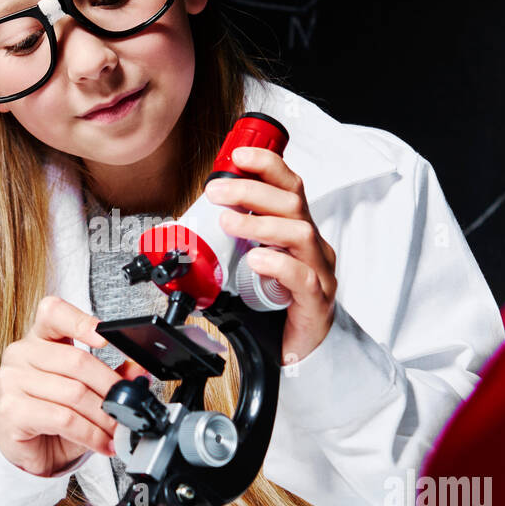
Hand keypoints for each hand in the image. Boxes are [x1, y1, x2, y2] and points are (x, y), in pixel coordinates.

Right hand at [0, 295, 149, 476]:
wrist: (30, 451)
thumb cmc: (52, 416)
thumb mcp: (85, 392)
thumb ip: (109, 377)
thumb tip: (138, 372)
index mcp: (39, 339)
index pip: (52, 313)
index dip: (79, 321)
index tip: (104, 338)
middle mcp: (21, 354)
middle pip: (77, 360)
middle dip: (111, 388)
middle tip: (128, 407)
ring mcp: (12, 381)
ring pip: (74, 393)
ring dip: (104, 417)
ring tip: (118, 430)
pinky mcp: (11, 411)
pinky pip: (63, 418)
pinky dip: (90, 433)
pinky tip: (101, 442)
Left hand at [204, 145, 336, 364]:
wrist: (299, 351)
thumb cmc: (276, 305)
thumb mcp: (250, 265)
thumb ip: (229, 246)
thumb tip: (184, 232)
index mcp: (298, 230)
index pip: (290, 185)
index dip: (267, 164)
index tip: (238, 154)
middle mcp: (313, 246)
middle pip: (292, 202)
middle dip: (250, 190)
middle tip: (216, 192)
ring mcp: (320, 272)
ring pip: (299, 233)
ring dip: (259, 223)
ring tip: (229, 222)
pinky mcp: (317, 301)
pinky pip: (302, 277)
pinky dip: (277, 264)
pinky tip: (256, 261)